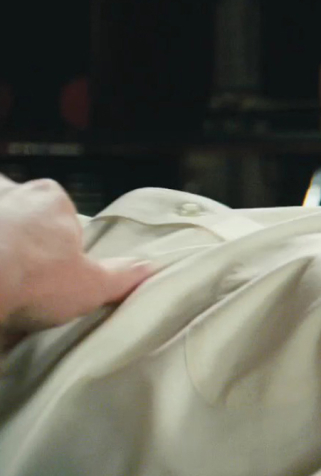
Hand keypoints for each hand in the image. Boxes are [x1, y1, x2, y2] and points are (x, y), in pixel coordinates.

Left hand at [0, 176, 152, 348]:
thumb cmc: (34, 277)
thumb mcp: (89, 285)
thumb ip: (121, 275)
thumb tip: (150, 268)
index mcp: (50, 197)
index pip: (59, 215)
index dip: (57, 244)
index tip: (50, 272)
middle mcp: (10, 190)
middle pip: (18, 213)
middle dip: (17, 237)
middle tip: (15, 274)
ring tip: (1, 280)